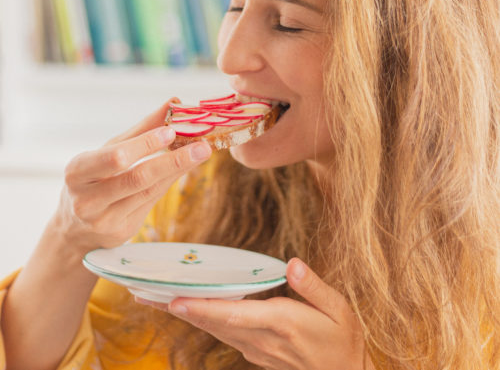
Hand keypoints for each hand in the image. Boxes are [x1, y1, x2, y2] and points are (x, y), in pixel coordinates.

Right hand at [53, 99, 212, 256]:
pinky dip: (170, 182)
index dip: (144, 144)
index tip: (171, 131)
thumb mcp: (108, 150)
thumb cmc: (93, 179)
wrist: (75, 227)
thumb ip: (141, 129)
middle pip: (137, 178)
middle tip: (200, 146)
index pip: (116, 157)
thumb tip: (173, 103)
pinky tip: (185, 168)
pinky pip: (152, 202)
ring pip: (149, 191)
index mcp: (78, 172)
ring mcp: (104, 220)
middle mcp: (87, 200)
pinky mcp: (121, 232)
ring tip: (201, 153)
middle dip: (172, 160)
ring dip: (178, 170)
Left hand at [139, 258, 373, 369]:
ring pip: (215, 330)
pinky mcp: (256, 351)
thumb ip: (313, 287)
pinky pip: (223, 334)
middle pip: (214, 323)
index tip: (175, 301)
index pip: (234, 315)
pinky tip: (190, 308)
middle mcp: (262, 339)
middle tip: (147, 294)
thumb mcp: (338, 309)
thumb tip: (292, 263)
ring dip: (186, 315)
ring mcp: (257, 349)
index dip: (203, 308)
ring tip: (158, 298)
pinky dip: (203, 320)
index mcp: (281, 323)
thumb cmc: (342, 339)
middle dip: (180, 309)